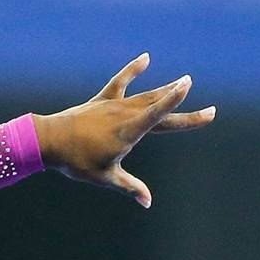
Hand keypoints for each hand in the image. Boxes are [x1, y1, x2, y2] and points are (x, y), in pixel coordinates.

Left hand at [31, 53, 214, 208]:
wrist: (48, 140)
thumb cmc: (75, 162)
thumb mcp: (104, 176)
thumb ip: (128, 186)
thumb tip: (147, 202)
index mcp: (127, 132)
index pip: (157, 116)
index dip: (174, 102)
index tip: (188, 86)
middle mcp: (124, 114)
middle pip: (159, 109)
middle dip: (183, 110)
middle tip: (212, 111)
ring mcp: (113, 105)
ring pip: (145, 95)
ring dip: (165, 90)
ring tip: (184, 82)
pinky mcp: (102, 101)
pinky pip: (120, 82)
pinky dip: (133, 70)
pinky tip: (146, 58)